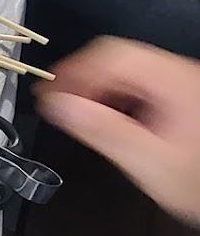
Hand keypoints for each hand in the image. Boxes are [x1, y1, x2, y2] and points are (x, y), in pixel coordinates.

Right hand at [36, 38, 199, 223]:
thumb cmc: (197, 179)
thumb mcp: (145, 160)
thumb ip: (101, 130)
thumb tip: (59, 105)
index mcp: (173, 81)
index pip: (112, 56)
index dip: (74, 71)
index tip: (51, 94)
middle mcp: (178, 73)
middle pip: (117, 57)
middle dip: (81, 77)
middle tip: (55, 101)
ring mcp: (180, 81)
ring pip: (125, 68)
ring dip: (95, 86)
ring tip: (73, 110)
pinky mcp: (178, 93)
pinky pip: (138, 82)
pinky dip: (112, 94)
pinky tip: (102, 115)